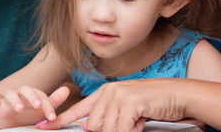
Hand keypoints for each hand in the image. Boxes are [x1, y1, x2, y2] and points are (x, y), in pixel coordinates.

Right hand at [0, 85, 69, 127]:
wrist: (8, 121)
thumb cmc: (28, 114)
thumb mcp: (41, 110)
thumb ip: (54, 101)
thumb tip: (66, 89)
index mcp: (32, 94)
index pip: (41, 96)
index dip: (47, 106)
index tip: (52, 117)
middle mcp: (20, 94)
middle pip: (26, 90)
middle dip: (32, 97)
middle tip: (38, 106)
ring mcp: (7, 99)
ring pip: (10, 94)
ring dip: (15, 100)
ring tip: (20, 108)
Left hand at [39, 79, 187, 131]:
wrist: (177, 96)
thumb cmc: (154, 105)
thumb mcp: (128, 111)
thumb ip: (109, 118)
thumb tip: (89, 128)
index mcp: (105, 93)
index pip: (78, 109)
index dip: (59, 120)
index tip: (42, 127)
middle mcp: (108, 92)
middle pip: (92, 126)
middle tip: (130, 124)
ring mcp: (118, 95)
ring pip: (105, 129)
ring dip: (123, 131)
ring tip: (138, 121)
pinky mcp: (129, 102)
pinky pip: (121, 129)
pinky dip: (132, 131)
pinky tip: (142, 122)